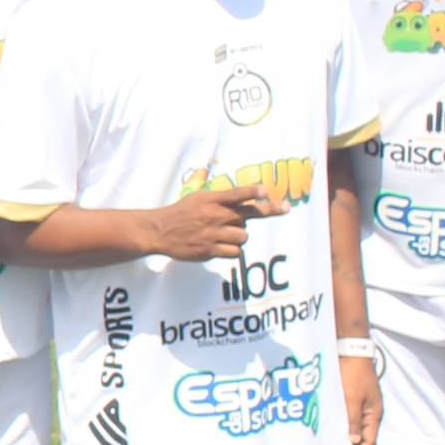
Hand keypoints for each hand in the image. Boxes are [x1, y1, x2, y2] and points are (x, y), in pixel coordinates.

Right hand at [139, 184, 281, 263]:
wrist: (160, 231)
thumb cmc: (183, 213)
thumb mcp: (199, 198)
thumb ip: (222, 199)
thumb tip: (248, 201)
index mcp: (211, 200)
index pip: (235, 194)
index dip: (252, 192)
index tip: (265, 191)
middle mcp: (214, 215)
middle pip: (249, 215)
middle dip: (269, 210)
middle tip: (285, 208)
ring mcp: (212, 234)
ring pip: (244, 236)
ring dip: (240, 236)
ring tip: (227, 234)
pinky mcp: (209, 250)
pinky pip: (235, 252)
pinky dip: (233, 250)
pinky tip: (222, 246)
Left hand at [341, 355, 381, 444]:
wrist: (350, 349)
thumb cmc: (353, 374)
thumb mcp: (352, 398)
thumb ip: (352, 420)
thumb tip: (354, 441)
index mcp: (374, 415)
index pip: (368, 442)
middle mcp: (369, 412)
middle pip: (360, 436)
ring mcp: (361, 404)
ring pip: (352, 426)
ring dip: (342, 435)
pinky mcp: (351, 397)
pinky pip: (346, 415)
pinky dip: (338, 423)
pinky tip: (326, 427)